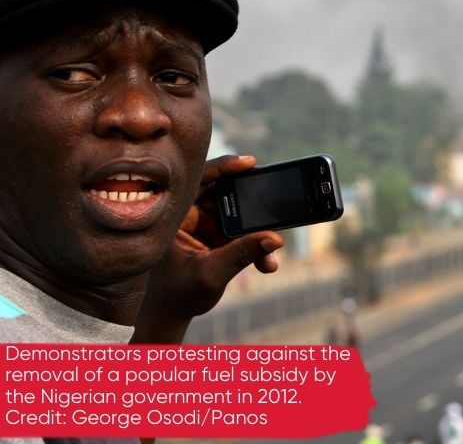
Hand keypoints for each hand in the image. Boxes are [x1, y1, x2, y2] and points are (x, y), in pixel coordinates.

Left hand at [132, 155, 284, 342]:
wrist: (173, 313)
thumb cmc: (178, 294)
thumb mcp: (211, 274)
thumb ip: (241, 254)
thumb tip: (274, 238)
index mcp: (175, 216)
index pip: (198, 181)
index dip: (224, 168)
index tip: (249, 163)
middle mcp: (190, 215)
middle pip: (224, 194)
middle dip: (250, 203)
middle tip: (270, 203)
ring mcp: (204, 224)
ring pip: (238, 215)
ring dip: (257, 231)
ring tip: (271, 249)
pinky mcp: (217, 236)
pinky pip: (242, 233)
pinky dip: (256, 245)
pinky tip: (267, 263)